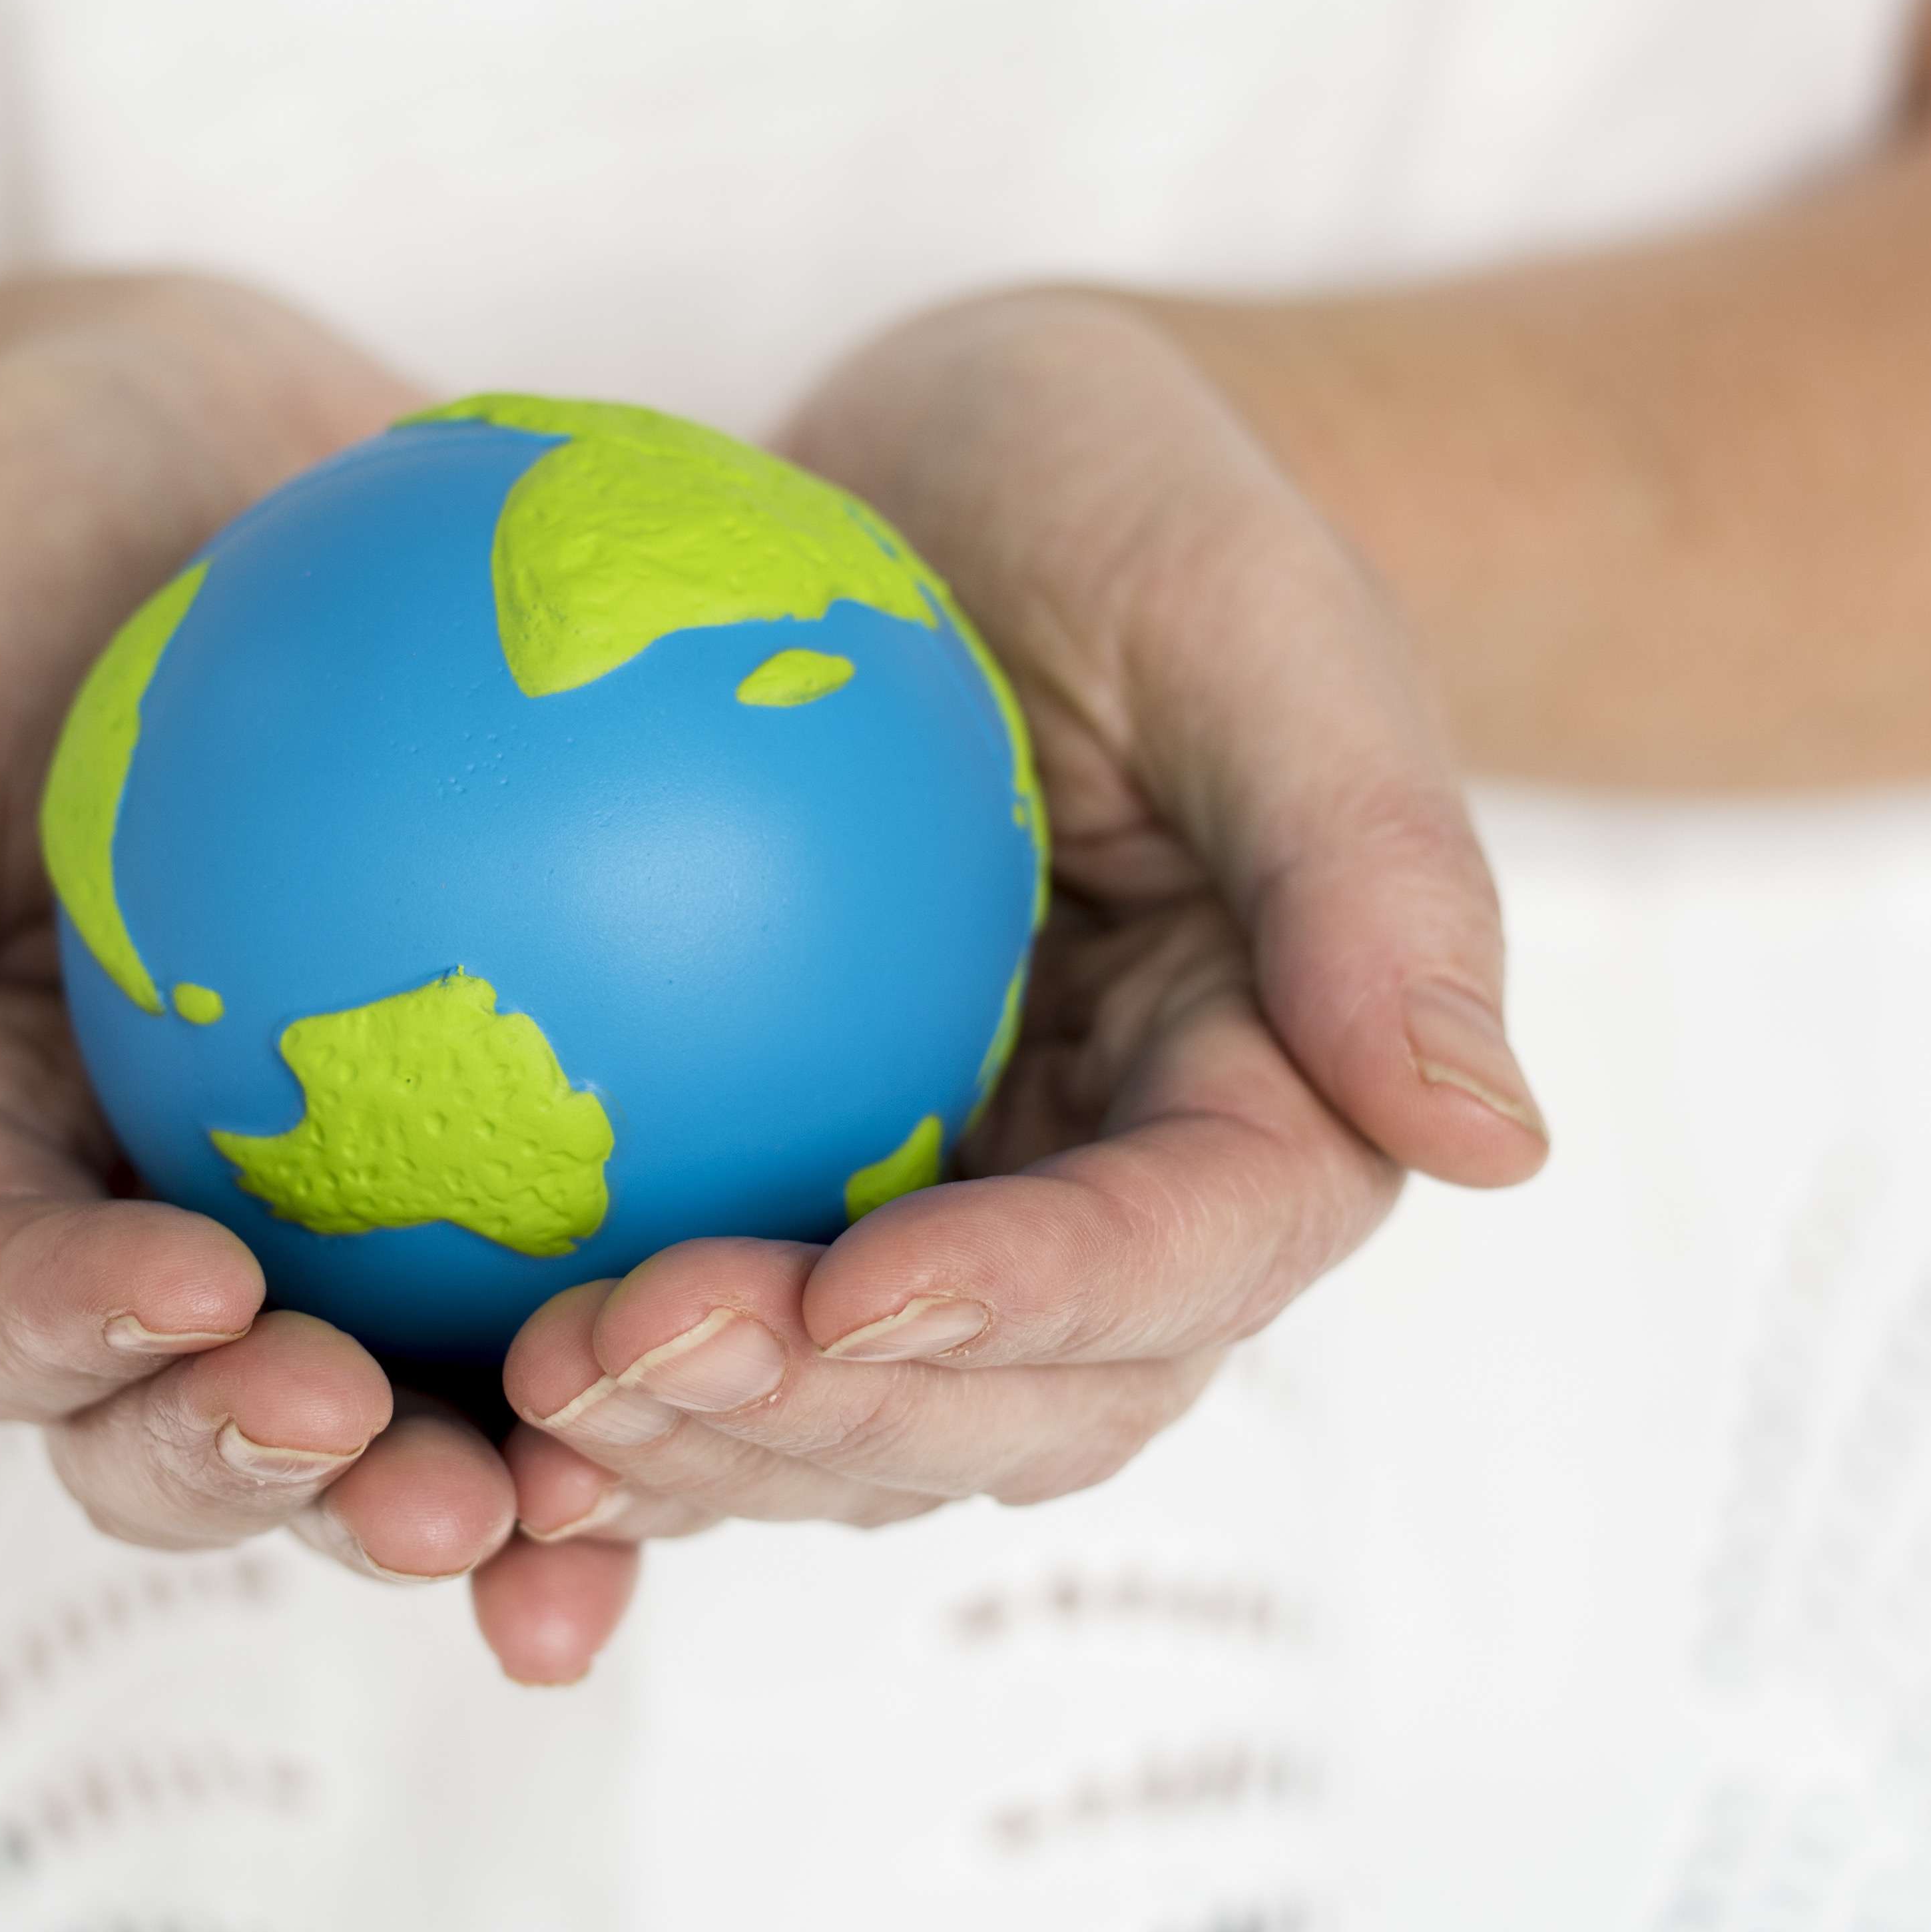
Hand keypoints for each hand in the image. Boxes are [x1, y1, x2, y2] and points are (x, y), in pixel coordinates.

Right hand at [0, 280, 635, 1654]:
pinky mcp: (493, 1140)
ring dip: (490, 1486)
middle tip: (427, 1483)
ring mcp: (324, 1192)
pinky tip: (797, 1344)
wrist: (201, 453)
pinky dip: (664, 1323)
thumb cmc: (10, 549)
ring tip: (593, 1514)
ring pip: (399, 1392)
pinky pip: (582, 1251)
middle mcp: (141, 1212)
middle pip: (191, 1417)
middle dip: (295, 1485)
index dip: (90, 1345)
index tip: (215, 1292)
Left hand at [479, 291, 1545, 1655]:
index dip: (1027, 1305)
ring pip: (845, 1419)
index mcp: (1273, 1110)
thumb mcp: (1258, 609)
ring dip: (689, 1454)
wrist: (983, 476)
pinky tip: (432, 1398)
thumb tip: (1498, 1144)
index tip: (853, 1289)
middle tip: (607, 1360)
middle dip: (819, 1425)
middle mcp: (1117, 1208)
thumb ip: (1375, 864)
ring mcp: (956, 1218)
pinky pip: (706, 1320)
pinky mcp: (804, 1186)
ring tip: (509, 1416)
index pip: (1176, 1258)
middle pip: (1002, 1404)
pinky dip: (592, 1394)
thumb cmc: (1138, 491)